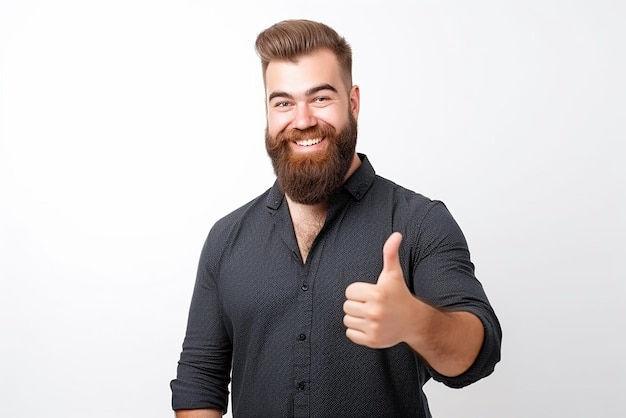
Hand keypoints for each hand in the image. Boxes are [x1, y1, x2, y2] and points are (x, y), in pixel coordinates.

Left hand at [343, 232, 422, 348]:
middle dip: (357, 304)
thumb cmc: (400, 295)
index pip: (349, 291)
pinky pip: (350, 334)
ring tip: (370, 315)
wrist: (414, 321)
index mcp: (377, 293)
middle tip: (372, 305)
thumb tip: (396, 234)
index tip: (371, 294)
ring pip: (347, 320)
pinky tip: (370, 326)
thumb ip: (390, 254)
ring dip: (356, 318)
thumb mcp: (394, 274)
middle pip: (347, 306)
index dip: (358, 292)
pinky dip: (356, 331)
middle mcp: (375, 311)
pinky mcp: (372, 341)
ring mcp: (374, 327)